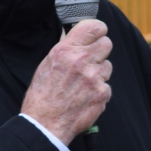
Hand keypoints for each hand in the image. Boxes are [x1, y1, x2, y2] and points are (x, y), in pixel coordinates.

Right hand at [21, 20, 111, 143]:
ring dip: (99, 72)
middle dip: (100, 51)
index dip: (98, 29)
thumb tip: (79, 38)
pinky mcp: (102, 94)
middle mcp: (81, 61)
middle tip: (90, 60)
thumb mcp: (47, 63)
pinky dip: (98, 91)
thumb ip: (66, 49)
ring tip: (82, 83)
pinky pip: (106, 86)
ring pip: (108, 66)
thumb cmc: (43, 95)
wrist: (45, 123)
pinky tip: (85, 97)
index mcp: (66, 50)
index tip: (97, 34)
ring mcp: (94, 78)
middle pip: (107, 43)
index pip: (94, 26)